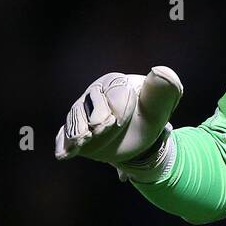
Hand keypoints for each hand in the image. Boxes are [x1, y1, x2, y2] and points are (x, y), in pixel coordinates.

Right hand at [54, 66, 182, 167]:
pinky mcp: (76, 132)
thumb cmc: (151, 117)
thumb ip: (162, 89)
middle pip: (87, 105)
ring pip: (75, 121)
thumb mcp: (160, 105)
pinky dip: (64, 145)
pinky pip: (64, 136)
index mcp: (114, 83)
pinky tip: (64, 154)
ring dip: (77, 132)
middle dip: (94, 119)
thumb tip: (160, 71)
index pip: (110, 90)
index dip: (115, 106)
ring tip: (82, 141)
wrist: (142, 141)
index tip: (119, 120)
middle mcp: (94, 96)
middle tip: (102, 130)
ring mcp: (82, 114)